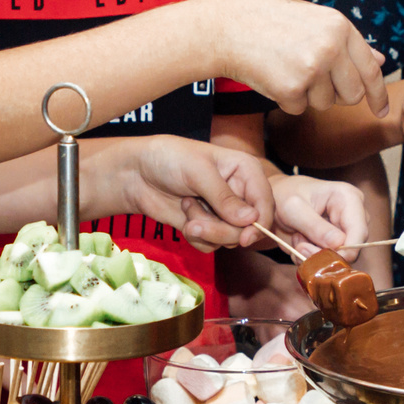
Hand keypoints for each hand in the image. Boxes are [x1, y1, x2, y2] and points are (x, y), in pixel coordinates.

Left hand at [113, 136, 275, 248]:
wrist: (137, 173)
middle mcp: (240, 192)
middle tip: (196, 225)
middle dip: (222, 230)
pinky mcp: (208, 226)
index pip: (265, 202)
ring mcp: (224, 212)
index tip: (244, 238)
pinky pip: (212, 245)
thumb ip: (224, 197)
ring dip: (205, 231)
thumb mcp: (198, 172)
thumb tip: (252, 220)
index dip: (260, 223)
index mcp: (246, 171)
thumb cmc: (169, 159)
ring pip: (230, 239)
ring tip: (186, 209)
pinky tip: (184, 218)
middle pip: (249, 227)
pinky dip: (196, 237)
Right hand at [210, 0, 388, 115]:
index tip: (381, 110)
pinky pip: (299, 109)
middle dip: (337, 96)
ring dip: (308, 96)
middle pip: (352, 94)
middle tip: (312, 80)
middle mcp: (331, 47)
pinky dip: (286, 100)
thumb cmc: (271, 23)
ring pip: (325, 104)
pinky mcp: (291, 88)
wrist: (228, 27)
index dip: (378, 93)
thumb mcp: (314, 22)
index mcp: (340, 27)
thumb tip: (381, 59)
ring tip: (286, 68)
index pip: (371, 69)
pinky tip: (272, 76)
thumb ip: (348, 43)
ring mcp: (312, 68)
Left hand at [268, 174, 366, 255]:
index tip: (322, 259)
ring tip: (297, 239)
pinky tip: (300, 244)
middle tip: (299, 246)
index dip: (346, 251)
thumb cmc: (285, 196)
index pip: (359, 232)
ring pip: (339, 258)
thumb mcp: (293, 208)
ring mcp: (347, 231)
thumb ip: (314, 226)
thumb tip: (338, 243)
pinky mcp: (338, 244)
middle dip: (323, 253)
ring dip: (314, 256)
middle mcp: (354, 216)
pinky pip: (329, 262)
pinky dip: (311, 259)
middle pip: (351, 249)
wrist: (276, 201)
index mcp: (349, 198)